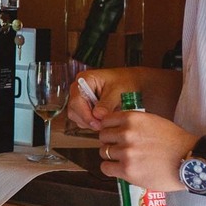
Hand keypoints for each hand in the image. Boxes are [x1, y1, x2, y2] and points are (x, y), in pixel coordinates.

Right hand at [67, 66, 182, 129]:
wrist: (132, 82)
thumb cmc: (125, 81)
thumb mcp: (118, 91)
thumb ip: (107, 103)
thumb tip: (98, 116)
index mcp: (84, 79)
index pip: (76, 100)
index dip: (85, 114)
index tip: (96, 123)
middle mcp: (79, 88)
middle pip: (74, 110)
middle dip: (87, 120)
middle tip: (102, 126)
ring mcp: (81, 98)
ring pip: (77, 116)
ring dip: (89, 122)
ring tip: (105, 122)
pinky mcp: (85, 106)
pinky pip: (83, 118)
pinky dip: (92, 122)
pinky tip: (103, 120)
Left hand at [97, 110, 196, 190]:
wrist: (190, 161)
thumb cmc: (175, 142)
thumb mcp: (153, 121)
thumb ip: (134, 123)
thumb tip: (117, 127)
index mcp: (132, 119)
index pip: (106, 121)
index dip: (109, 129)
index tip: (114, 135)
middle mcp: (126, 134)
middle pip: (103, 137)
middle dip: (110, 142)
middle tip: (120, 149)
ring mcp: (126, 152)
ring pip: (104, 152)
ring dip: (111, 156)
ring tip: (124, 160)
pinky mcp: (127, 170)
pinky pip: (106, 168)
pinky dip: (111, 169)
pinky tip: (121, 169)